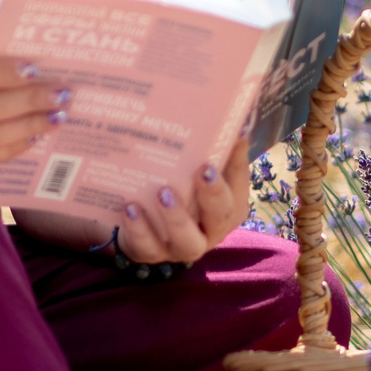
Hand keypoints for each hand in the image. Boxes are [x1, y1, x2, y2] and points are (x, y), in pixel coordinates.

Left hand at [115, 137, 250, 264]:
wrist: (144, 227)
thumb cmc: (179, 190)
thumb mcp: (194, 171)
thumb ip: (212, 149)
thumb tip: (232, 117)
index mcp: (229, 205)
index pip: (239, 180)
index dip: (238, 159)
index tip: (235, 134)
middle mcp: (212, 229)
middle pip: (220, 215)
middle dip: (213, 193)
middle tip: (203, 170)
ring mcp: (183, 246)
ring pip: (187, 240)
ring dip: (176, 217)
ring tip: (162, 192)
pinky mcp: (152, 254)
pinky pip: (148, 246)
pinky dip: (139, 228)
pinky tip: (130, 207)